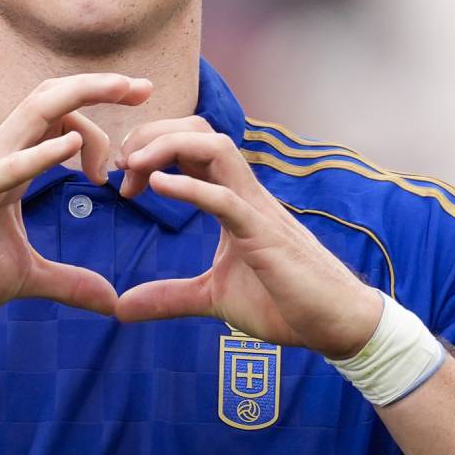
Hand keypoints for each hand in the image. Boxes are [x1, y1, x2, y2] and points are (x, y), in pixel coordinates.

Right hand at [0, 73, 151, 324]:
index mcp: (12, 165)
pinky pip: (10, 165)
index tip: (133, 156)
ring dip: (82, 96)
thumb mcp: (27, 278)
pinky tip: (72, 149)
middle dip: (99, 85)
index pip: (61, 121)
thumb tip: (111, 302)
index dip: (101, 129)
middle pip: (51, 98)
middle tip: (145, 86)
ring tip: (125, 91)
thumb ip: (70, 283)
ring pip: (35, 112)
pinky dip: (42, 152)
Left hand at [113, 118, 380, 357]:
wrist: (333, 323)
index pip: (192, 147)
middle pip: (200, 131)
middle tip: (121, 165)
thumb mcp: (212, 298)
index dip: (152, 150)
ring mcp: (256, 210)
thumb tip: (121, 308)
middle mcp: (245, 194)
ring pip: (216, 149)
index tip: (123, 179)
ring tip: (134, 166)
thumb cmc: (283, 303)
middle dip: (154, 135)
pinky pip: (227, 198)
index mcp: (233, 200)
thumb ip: (168, 297)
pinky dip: (190, 186)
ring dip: (168, 146)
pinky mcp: (264, 235)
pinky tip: (159, 186)